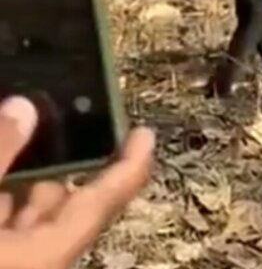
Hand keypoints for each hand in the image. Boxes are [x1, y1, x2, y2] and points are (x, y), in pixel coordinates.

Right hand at [0, 96, 153, 268]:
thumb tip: (23, 110)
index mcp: (45, 257)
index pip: (103, 203)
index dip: (129, 166)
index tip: (145, 133)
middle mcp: (35, 264)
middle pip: (58, 207)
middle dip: (53, 166)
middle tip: (48, 117)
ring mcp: (12, 262)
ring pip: (19, 219)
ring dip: (13, 182)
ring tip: (12, 132)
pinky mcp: (0, 259)